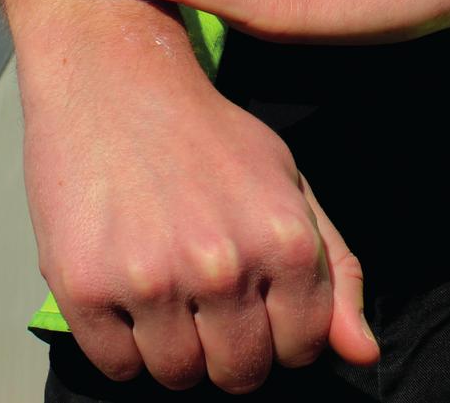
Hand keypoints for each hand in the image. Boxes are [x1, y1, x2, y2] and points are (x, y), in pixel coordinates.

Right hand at [5, 0, 377, 392]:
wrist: (114, 76)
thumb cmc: (205, 133)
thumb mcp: (286, 180)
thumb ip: (335, 270)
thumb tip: (363, 354)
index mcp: (284, 240)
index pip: (301, 349)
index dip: (274, 326)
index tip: (248, 292)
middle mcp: (224, 265)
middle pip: (240, 373)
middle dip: (224, 342)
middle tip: (198, 285)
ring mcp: (152, 278)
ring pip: (177, 375)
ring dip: (169, 342)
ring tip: (158, 275)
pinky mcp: (86, 286)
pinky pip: (115, 366)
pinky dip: (118, 339)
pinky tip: (120, 278)